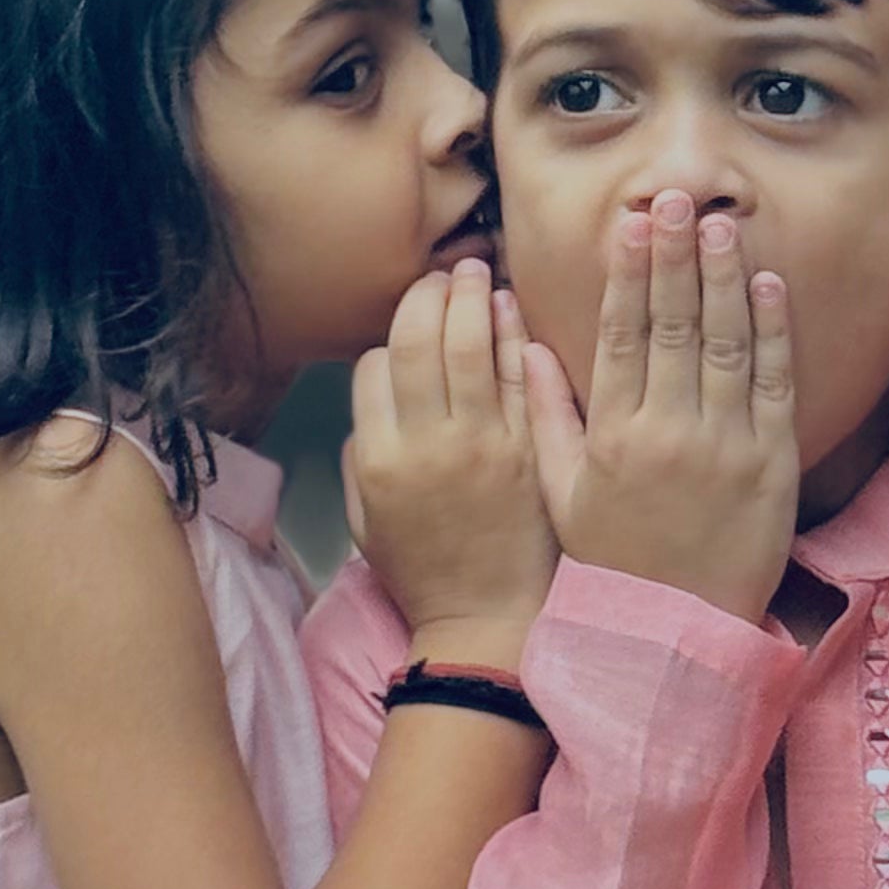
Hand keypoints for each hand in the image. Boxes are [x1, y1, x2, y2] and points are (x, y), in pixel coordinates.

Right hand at [342, 258, 556, 669]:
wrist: (488, 618)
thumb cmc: (424, 571)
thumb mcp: (365, 520)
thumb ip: (360, 457)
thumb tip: (371, 403)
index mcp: (380, 458)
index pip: (373, 367)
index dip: (386, 340)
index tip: (403, 327)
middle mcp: (427, 443)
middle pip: (419, 340)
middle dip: (428, 295)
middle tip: (442, 273)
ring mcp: (482, 443)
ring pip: (469, 345)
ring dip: (470, 297)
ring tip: (475, 270)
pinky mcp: (529, 449)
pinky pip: (519, 375)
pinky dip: (513, 334)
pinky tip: (510, 307)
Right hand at [522, 192, 796, 627]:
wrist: (673, 635)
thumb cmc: (610, 564)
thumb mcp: (561, 493)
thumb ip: (544, 417)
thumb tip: (524, 348)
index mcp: (614, 435)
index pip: (622, 335)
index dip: (628, 273)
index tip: (632, 223)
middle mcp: (670, 432)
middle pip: (673, 324)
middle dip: (675, 255)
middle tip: (677, 197)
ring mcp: (727, 445)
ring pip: (725, 343)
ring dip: (724, 278)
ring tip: (720, 223)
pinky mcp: (772, 462)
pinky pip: (773, 384)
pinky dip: (772, 332)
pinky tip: (767, 285)